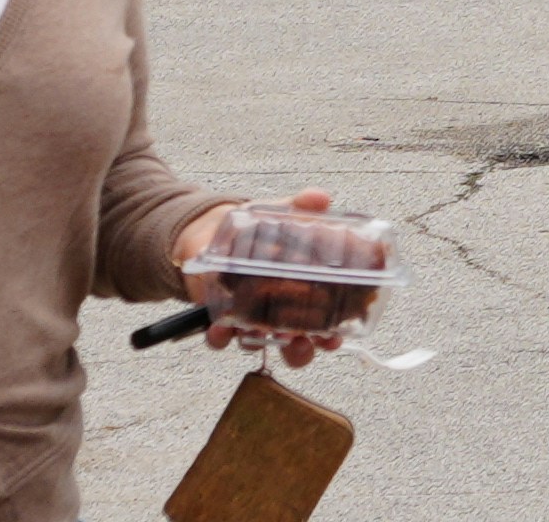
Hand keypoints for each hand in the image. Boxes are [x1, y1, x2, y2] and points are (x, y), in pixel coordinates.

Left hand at [179, 187, 384, 366]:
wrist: (212, 236)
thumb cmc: (258, 232)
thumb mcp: (282, 216)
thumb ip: (301, 208)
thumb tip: (321, 197)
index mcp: (302, 295)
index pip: (323, 324)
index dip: (331, 336)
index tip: (336, 338)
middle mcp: (277, 315)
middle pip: (294, 345)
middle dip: (300, 351)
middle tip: (303, 344)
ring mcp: (248, 319)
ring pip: (259, 345)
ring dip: (262, 345)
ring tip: (261, 335)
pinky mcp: (219, 318)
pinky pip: (220, 337)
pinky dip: (220, 337)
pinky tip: (220, 329)